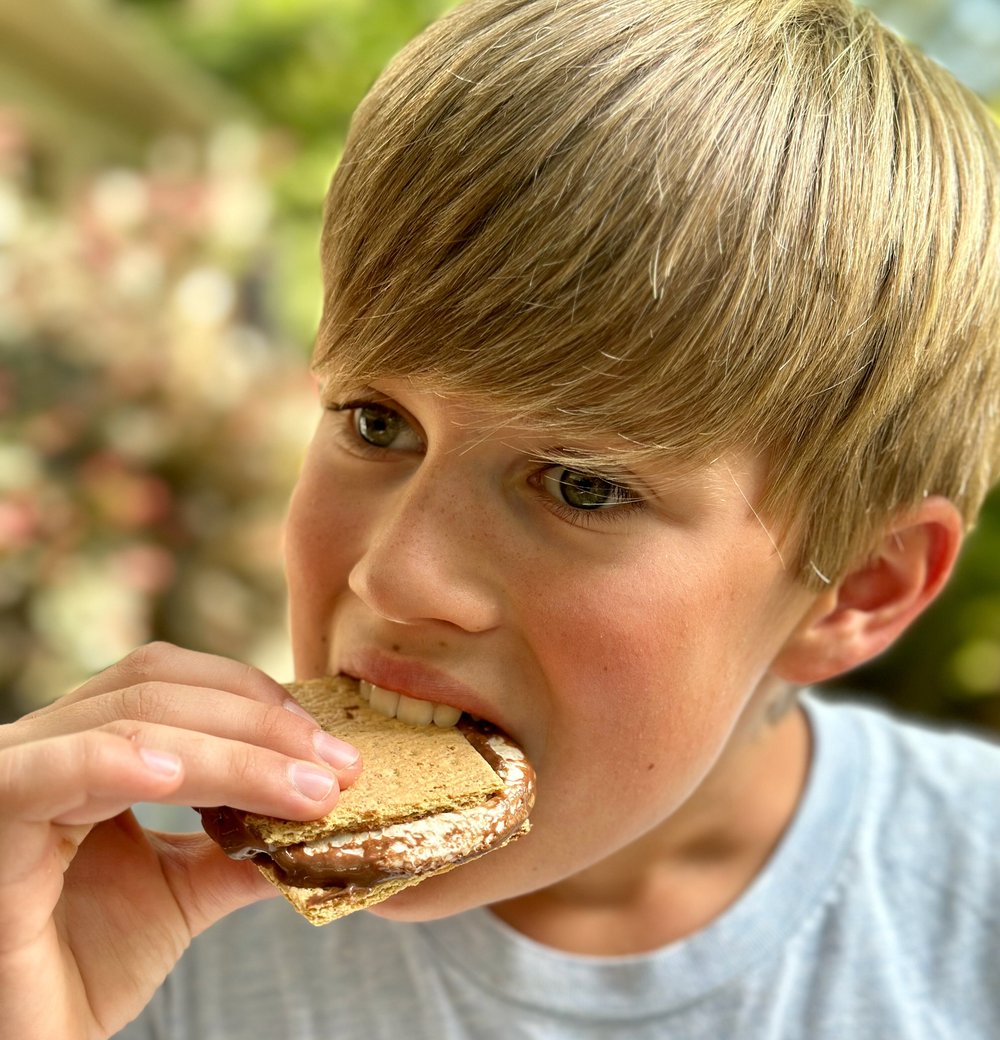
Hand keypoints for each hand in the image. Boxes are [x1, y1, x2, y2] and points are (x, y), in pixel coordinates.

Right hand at [0, 643, 359, 1039]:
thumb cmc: (80, 968)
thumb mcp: (182, 892)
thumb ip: (241, 845)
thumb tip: (322, 810)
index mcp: (84, 746)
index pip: (171, 680)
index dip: (255, 700)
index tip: (330, 750)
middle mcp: (43, 746)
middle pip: (160, 688)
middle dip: (264, 725)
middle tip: (338, 768)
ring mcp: (12, 775)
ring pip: (131, 720)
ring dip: (235, 751)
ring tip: (306, 790)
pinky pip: (51, 771)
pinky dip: (117, 759)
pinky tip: (177, 775)